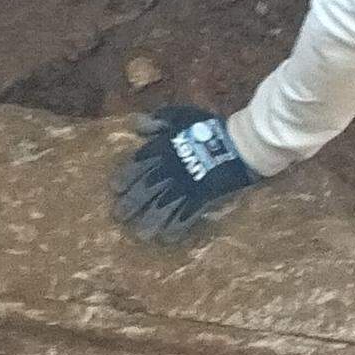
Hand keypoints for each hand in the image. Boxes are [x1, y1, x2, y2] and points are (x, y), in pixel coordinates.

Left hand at [111, 104, 257, 243]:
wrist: (239, 143)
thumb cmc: (207, 128)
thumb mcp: (180, 115)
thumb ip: (157, 121)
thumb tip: (135, 124)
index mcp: (163, 150)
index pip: (137, 165)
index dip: (125, 178)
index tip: (116, 189)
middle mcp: (169, 170)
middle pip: (145, 189)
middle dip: (132, 203)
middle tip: (120, 216)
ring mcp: (185, 186)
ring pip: (162, 206)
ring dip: (150, 221)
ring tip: (141, 234)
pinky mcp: (201, 199)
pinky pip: (186, 217)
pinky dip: (176, 228)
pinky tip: (168, 239)